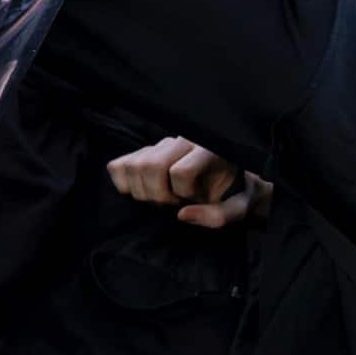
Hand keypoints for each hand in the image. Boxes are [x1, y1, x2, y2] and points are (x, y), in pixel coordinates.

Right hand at [107, 137, 271, 228]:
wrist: (228, 179)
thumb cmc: (233, 193)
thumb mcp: (238, 208)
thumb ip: (219, 215)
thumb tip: (181, 215)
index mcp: (208, 148)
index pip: (180, 170)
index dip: (183, 193)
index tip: (194, 199)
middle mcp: (181, 139)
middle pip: (150, 165)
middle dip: (157, 193)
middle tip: (172, 203)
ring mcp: (159, 144)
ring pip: (132, 165)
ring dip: (142, 191)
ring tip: (161, 198)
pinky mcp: (142, 151)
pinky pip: (117, 166)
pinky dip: (123, 184)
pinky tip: (144, 191)